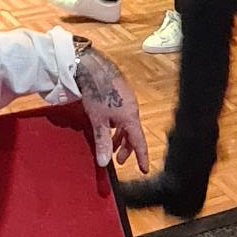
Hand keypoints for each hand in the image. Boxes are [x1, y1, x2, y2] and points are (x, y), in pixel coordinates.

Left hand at [74, 44, 148, 172]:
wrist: (92, 67)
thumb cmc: (96, 93)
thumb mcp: (98, 121)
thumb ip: (102, 142)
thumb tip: (104, 163)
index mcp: (130, 117)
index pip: (139, 142)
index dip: (141, 157)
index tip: (144, 169)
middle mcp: (132, 108)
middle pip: (133, 133)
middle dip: (126, 147)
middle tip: (117, 159)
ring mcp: (127, 99)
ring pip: (127, 123)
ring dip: (120, 136)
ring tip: (110, 144)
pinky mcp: (120, 92)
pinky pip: (122, 114)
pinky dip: (117, 124)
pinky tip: (107, 124)